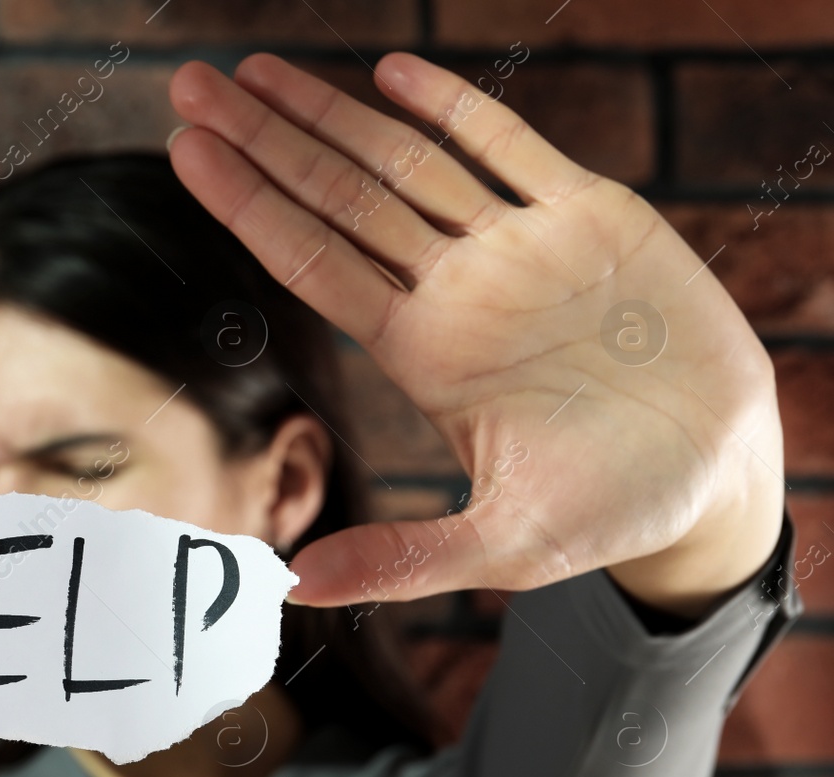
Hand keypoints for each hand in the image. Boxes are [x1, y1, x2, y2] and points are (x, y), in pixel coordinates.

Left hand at [168, 53, 784, 615]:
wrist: (714, 475)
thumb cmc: (606, 514)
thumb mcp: (504, 546)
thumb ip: (403, 559)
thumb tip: (293, 585)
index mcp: (425, 351)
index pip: (312, 262)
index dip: (247, 204)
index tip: (183, 152)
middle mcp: (455, 289)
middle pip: (337, 198)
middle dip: (264, 140)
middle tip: (190, 85)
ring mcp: (519, 247)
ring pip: (407, 163)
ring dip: (330, 115)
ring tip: (252, 71)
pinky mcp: (593, 216)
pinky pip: (512, 147)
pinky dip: (455, 108)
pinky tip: (391, 74)